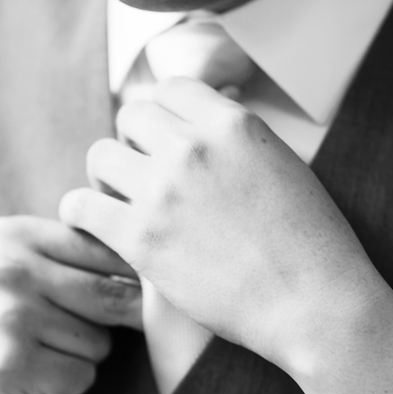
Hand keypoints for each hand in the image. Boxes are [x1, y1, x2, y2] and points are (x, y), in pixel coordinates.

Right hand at [0, 215, 141, 393]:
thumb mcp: (17, 269)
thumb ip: (73, 255)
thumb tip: (164, 261)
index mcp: (14, 234)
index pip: (109, 251)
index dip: (125, 285)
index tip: (100, 307)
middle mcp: (7, 269)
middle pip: (114, 297)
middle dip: (105, 327)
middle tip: (62, 337)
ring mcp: (5, 316)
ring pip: (100, 343)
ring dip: (78, 359)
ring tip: (33, 356)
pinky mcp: (7, 364)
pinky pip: (80, 377)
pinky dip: (62, 387)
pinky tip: (25, 380)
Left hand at [59, 77, 375, 371]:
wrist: (313, 304)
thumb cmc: (309, 243)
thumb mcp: (284, 164)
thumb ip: (238, 138)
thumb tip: (209, 108)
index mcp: (233, 124)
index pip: (171, 89)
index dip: (164, 114)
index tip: (164, 139)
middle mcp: (193, 148)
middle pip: (130, 116)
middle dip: (134, 141)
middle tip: (143, 174)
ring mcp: (162, 192)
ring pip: (100, 155)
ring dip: (106, 176)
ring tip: (121, 200)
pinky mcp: (139, 238)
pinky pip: (79, 206)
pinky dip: (80, 213)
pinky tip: (94, 224)